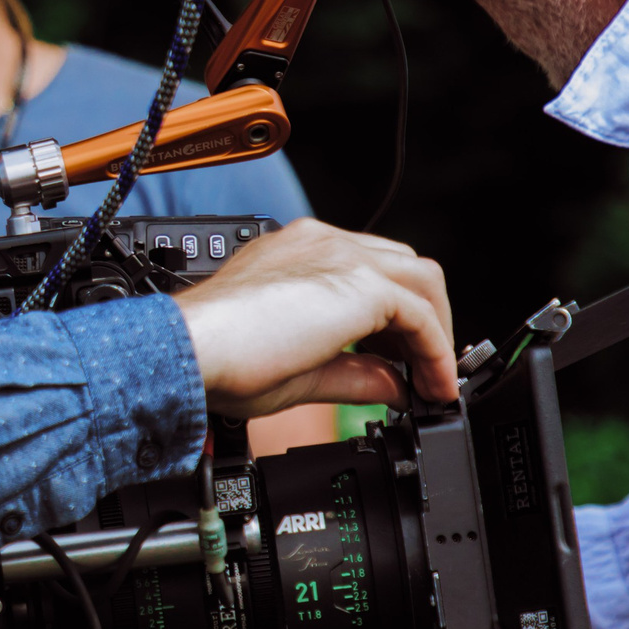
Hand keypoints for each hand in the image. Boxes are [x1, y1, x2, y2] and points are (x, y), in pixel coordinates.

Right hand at [171, 218, 455, 418]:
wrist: (192, 349)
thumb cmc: (217, 357)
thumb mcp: (302, 369)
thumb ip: (354, 372)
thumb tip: (395, 385)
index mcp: (296, 252)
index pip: (367, 270)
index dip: (394, 318)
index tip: (400, 359)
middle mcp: (322, 243)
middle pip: (403, 268)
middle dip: (422, 319)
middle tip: (421, 368)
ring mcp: (341, 255)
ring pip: (421, 281)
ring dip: (436, 331)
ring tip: (434, 379)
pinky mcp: (359, 282)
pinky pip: (421, 314)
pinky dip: (435, 350)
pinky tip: (431, 384)